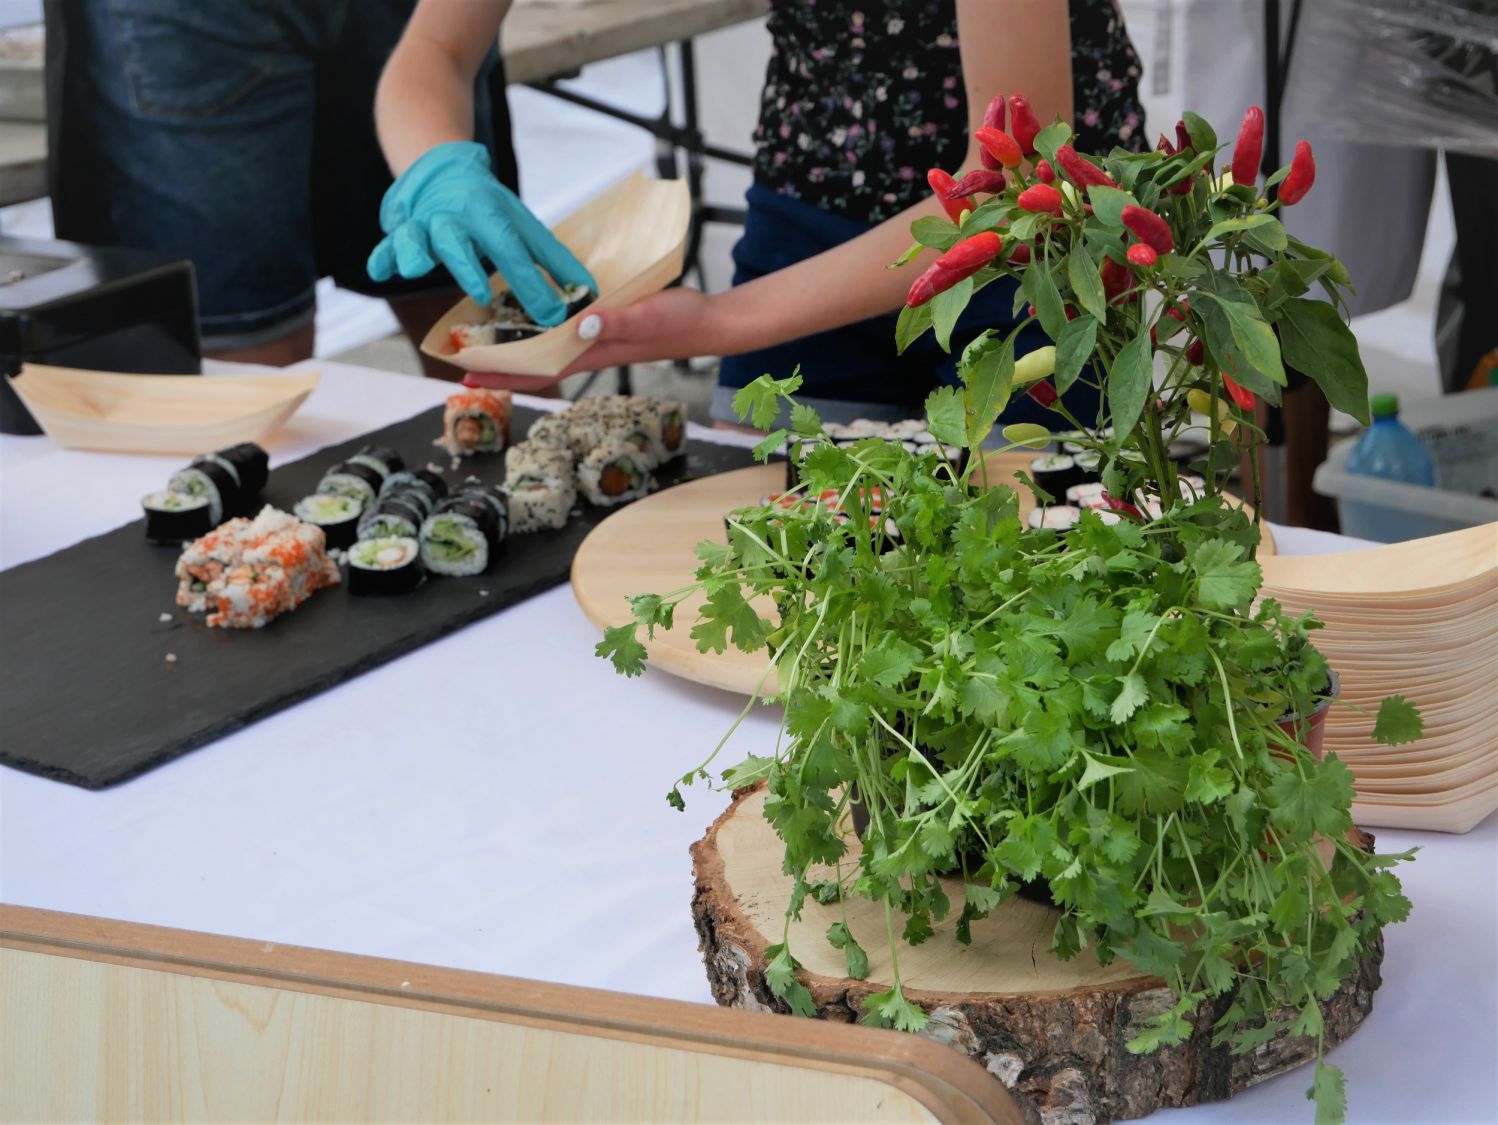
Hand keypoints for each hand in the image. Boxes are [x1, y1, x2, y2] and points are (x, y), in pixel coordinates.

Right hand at [367, 141, 595, 325]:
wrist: (443, 170)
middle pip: (461, 241)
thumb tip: (591, 292)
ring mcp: (426, 223)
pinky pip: (389, 245)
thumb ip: (553, 260)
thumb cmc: (490, 209)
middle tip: (478, 293)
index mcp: (492, 215)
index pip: (514, 251)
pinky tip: (379, 270)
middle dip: (468, 266)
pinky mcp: (402, 230)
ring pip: (418, 237)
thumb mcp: (524, 226)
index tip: (552, 315)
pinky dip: (383, 256)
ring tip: (417, 267)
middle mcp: (457, 217)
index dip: (532, 284)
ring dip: (417, 252)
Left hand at [461, 287, 721, 390]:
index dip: (504, 374)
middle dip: (501, 369)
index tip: (469, 374)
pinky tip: (535, 322)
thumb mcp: (647, 316)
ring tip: (489, 346)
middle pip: (536, 366)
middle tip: (464, 366)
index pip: (539, 369)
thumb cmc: (680, 321)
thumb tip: (581, 326)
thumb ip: (616, 321)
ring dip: (519, 352)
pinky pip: (566, 335)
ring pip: (548, 352)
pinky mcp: (608, 327)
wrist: (708, 323)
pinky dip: (543, 333)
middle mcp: (590, 350)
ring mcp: (599, 341)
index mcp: (594, 352)